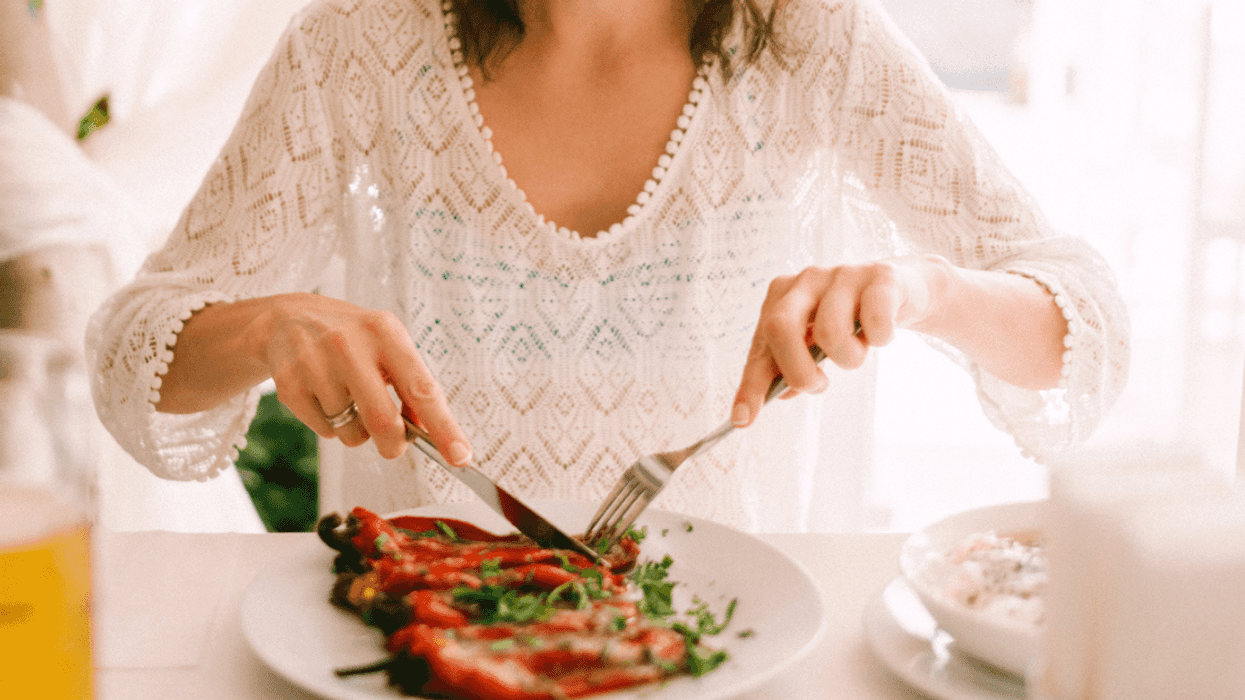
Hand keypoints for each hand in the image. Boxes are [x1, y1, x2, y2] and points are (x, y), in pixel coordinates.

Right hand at [263, 294, 471, 462]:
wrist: (288, 319)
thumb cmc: (352, 338)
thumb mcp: (387, 345)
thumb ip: (411, 383)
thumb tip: (430, 430)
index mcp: (385, 333)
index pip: (422, 388)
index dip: (444, 427)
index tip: (460, 455)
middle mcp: (349, 345)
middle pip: (383, 420)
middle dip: (394, 444)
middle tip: (394, 446)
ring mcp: (315, 363)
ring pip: (351, 431)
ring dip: (357, 431)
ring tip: (348, 400)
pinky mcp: (289, 383)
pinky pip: (325, 431)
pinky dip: (331, 426)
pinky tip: (324, 397)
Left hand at [730, 255, 946, 426]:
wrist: (899, 290)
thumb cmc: (848, 320)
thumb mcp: (814, 344)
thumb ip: (790, 367)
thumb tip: (782, 393)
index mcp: (781, 297)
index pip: (760, 347)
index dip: (751, 385)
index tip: (743, 420)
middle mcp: (806, 280)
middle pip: (780, 327)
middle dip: (797, 371)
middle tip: (818, 386)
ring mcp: (842, 274)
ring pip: (830, 332)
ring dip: (848, 359)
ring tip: (856, 353)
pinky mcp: (880, 277)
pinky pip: (874, 321)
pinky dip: (880, 339)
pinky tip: (880, 334)